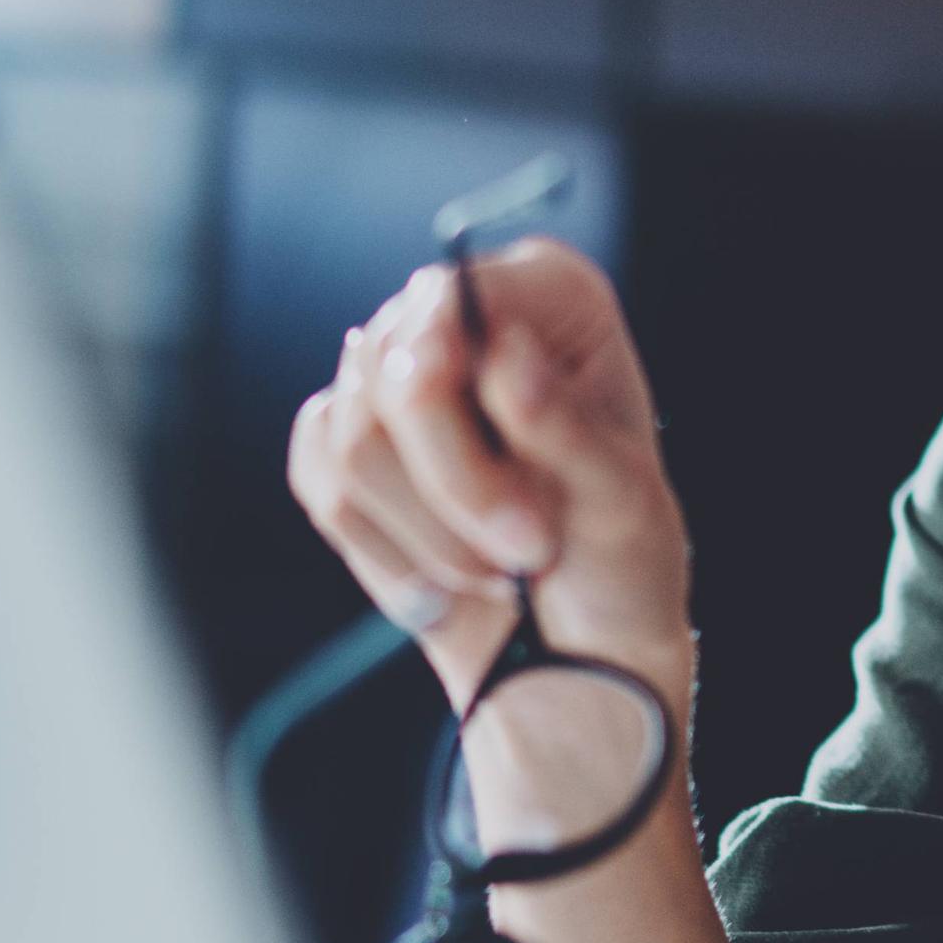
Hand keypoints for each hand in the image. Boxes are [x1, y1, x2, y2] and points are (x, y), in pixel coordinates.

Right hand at [285, 238, 693, 711]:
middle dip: (456, 487)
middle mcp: (463, 317)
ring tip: (500, 570)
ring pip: (352, 440)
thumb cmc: (618, 560)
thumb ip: (562, 426)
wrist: (577, 647)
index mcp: (550, 295)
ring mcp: (396, 379)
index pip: (453, 298)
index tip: (494, 448)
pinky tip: (443, 583)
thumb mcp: (618, 500)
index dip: (449, 372)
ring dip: (429, 533)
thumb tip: (503, 352)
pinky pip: (324, 483)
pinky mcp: (348, 444)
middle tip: (526, 550)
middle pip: (390, 375)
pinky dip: (386, 551)